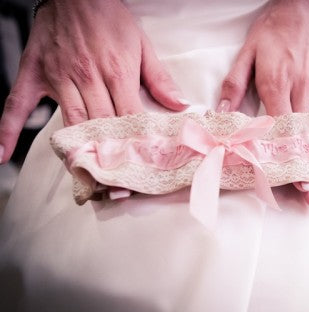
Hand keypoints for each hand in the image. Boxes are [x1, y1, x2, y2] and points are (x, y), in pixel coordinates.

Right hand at [0, 0, 188, 162]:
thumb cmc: (109, 17)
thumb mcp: (142, 44)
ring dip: (76, 153)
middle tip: (116, 186)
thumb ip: (159, 78)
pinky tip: (2, 155)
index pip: (128, 117)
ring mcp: (58, 78)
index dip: (136, 145)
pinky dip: (7, 130)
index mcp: (116, 72)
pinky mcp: (35, 74)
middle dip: (110, 157)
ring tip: (84, 179)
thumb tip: (178, 105)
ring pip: (69, 122)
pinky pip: (17, 105)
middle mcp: (87, 78)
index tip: (141, 168)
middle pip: (100, 126)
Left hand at [217, 0, 308, 206]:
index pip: (282, 128)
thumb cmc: (273, 30)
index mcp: (277, 82)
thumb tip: (222, 112)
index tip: (294, 181)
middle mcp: (300, 89)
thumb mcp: (247, 52)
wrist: (303, 9)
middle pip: (304, 138)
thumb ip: (234, 83)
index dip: (287, 157)